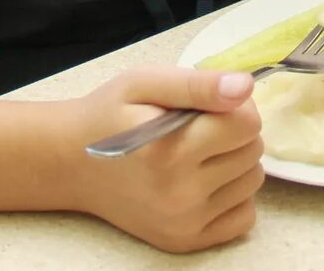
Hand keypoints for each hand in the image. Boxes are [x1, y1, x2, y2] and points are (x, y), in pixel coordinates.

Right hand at [71, 67, 262, 252]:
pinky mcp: (185, 241)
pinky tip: (205, 182)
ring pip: (252, 182)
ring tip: (199, 153)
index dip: (234, 105)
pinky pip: (243, 218)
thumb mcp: (144, 82)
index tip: (208, 105)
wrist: (70, 164)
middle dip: (234, 132)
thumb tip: (246, 86)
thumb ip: (197, 83)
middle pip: (253, 151)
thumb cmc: (108, 116)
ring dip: (235, 162)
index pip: (247, 123)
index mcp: (170, 150)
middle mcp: (179, 194)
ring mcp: (184, 223)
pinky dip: (233, 197)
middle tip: (199, 128)